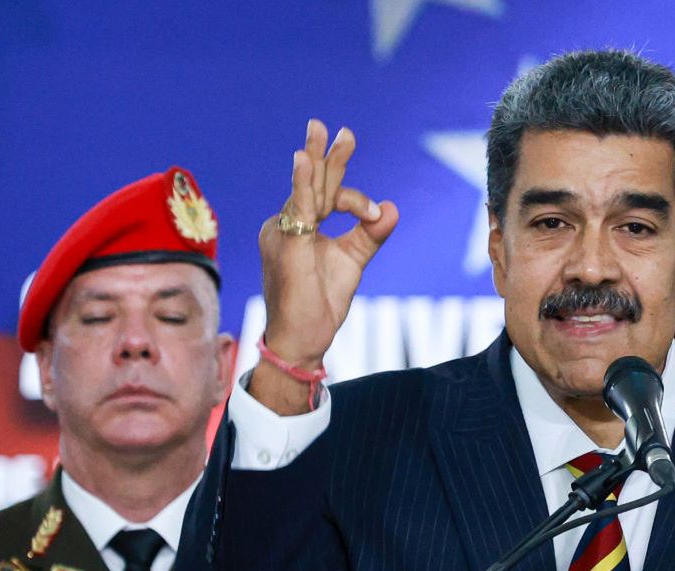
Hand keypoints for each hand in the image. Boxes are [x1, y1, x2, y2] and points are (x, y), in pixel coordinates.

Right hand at [251, 119, 397, 412]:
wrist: (304, 339)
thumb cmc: (320, 302)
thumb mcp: (352, 260)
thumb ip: (370, 232)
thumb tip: (392, 206)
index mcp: (301, 226)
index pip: (326, 196)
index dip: (354, 198)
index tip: (373, 213)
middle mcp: (286, 224)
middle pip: (313, 184)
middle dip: (328, 155)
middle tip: (339, 128)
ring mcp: (282, 232)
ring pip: (308, 191)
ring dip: (318, 161)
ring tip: (321, 130)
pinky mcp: (286, 244)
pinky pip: (297, 208)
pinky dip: (303, 184)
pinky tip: (305, 160)